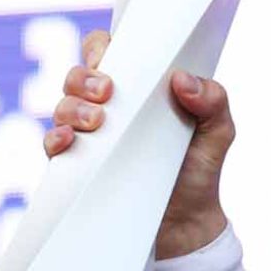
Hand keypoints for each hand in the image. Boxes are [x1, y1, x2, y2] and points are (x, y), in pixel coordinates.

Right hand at [43, 29, 233, 258]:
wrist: (186, 224)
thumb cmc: (199, 169)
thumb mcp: (218, 132)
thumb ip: (213, 100)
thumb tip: (181, 79)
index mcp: (137, 88)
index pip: (106, 51)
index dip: (101, 47)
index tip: (110, 58)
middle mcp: (107, 107)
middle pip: (77, 75)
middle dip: (85, 78)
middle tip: (107, 92)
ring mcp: (88, 135)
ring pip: (62, 106)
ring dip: (73, 107)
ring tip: (97, 122)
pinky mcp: (76, 166)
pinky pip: (52, 145)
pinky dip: (55, 138)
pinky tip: (68, 141)